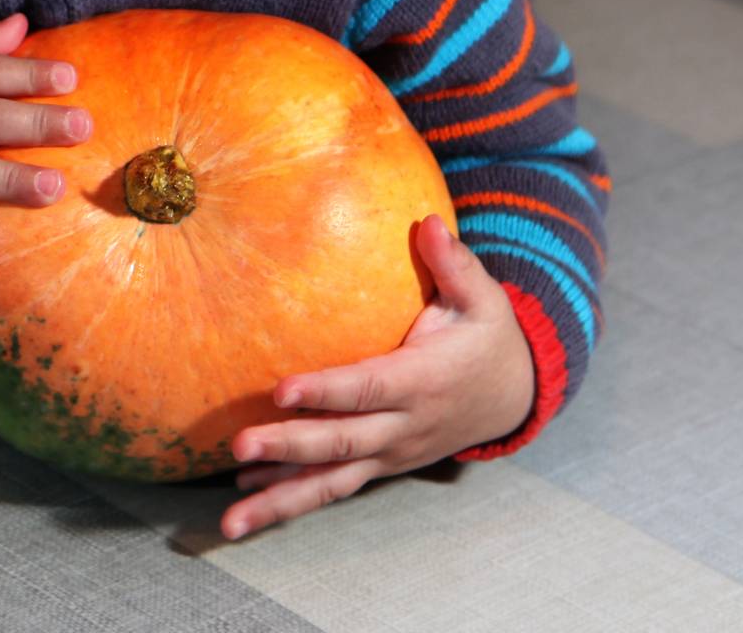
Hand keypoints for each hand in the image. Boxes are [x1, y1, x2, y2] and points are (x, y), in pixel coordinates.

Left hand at [220, 213, 536, 540]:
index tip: (281, 389)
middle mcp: (404, 427)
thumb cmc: (487, 335)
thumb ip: (454, 262)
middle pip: (342, 442)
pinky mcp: (380, 464)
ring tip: (231, 520)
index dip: (326, 391)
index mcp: (423, 381)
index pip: (368, 388)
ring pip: (332, 481)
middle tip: (239, 444)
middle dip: (288, 446)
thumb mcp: (481, 297)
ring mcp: (390, 453)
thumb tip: (428, 222)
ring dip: (280, 499)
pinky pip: (332, 484)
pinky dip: (290, 494)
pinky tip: (246, 496)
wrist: (511, 395)